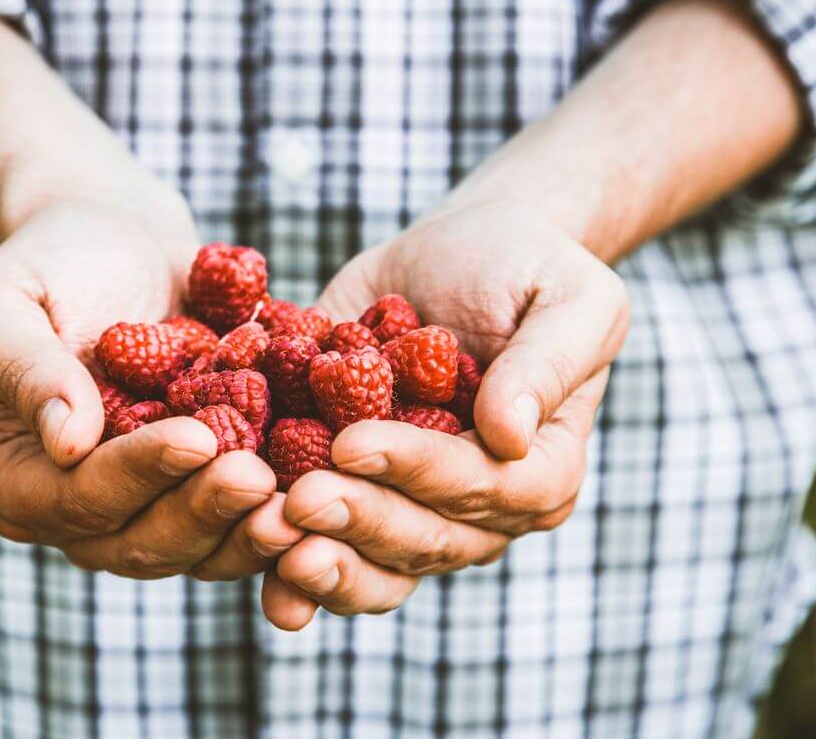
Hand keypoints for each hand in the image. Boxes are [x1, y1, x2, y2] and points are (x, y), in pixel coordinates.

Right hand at [0, 198, 300, 578]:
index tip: (198, 438)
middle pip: (144, 540)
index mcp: (22, 482)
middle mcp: (84, 516)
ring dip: (253, 530)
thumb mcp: (0, 300)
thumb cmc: (50, 262)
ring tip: (306, 496)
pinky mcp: (208, 494)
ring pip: (204, 547)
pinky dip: (287, 509)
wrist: (120, 243)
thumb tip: (67, 442)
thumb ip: (23, 367)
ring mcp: (152, 511)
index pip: (79, 498)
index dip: (139, 475)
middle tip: (261, 478)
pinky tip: (331, 483)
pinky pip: (246, 520)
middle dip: (205, 512)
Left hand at [261, 207, 628, 628]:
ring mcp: (413, 508)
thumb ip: (548, 362)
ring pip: (373, 562)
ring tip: (263, 537)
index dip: (420, 472)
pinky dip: (283, 561)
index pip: (486, 488)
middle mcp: (478, 507)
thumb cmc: (524, 268)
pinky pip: (325, 541)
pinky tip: (245, 554)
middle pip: (424, 538)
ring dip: (318, 562)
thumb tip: (508, 432)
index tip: (353, 442)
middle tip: (296, 502)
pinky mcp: (355, 491)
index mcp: (540, 468)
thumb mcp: (570, 297)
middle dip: (358, 521)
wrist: (459, 255)